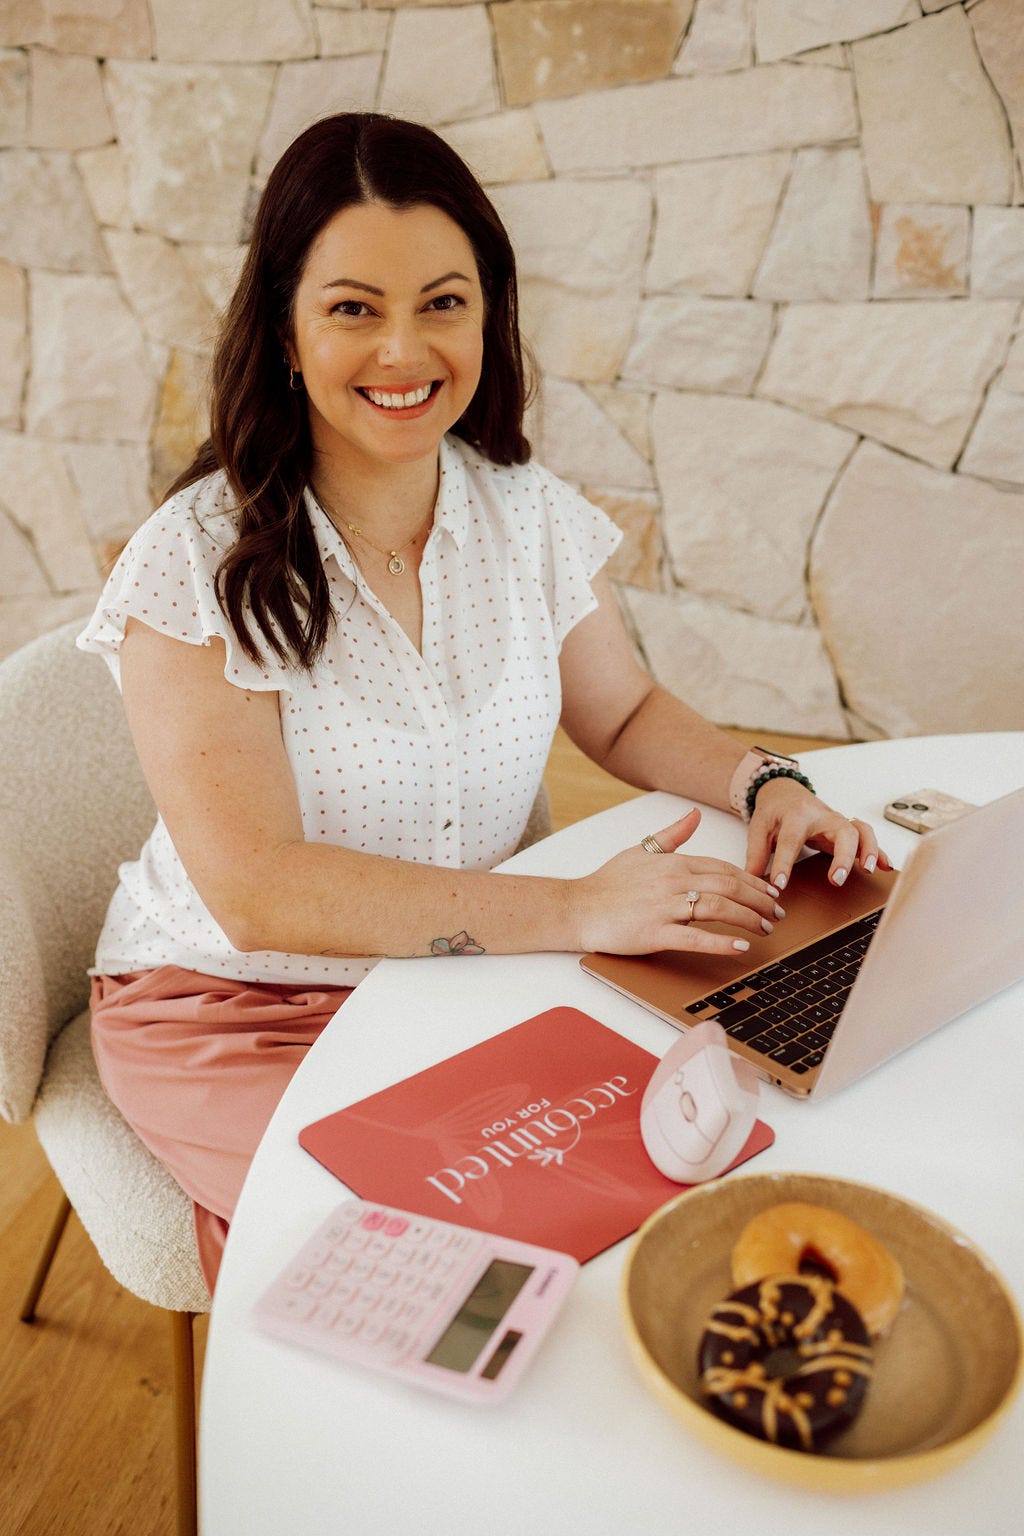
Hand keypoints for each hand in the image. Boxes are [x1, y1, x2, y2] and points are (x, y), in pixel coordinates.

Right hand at [572, 808, 785, 956]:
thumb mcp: (640, 850)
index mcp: (673, 862)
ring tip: (765, 929)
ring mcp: (664, 907)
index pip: (724, 868)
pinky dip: (721, 942)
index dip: (752, 880)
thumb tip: (694, 814)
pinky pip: (695, 937)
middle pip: (729, 887)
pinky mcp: (655, 932)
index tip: (769, 891)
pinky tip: (740, 947)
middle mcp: (673, 881)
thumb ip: (672, 835)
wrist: (577, 906)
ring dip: (748, 918)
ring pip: (719, 908)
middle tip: (778, 913)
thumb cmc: (607, 882)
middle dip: (759, 900)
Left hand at [744, 776, 892, 891]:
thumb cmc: (774, 811)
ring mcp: (837, 822)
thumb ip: (756, 854)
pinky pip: (867, 837)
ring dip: (869, 850)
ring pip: (861, 831)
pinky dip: (879, 851)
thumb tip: (752, 882)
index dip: (786, 864)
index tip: (781, 885)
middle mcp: (822, 816)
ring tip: (870, 870)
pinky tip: (887, 867)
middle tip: (836, 880)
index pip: (792, 840)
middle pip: (841, 831)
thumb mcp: (759, 828)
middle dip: (842, 856)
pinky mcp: (845, 829)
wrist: (785, 792)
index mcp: (796, 815)